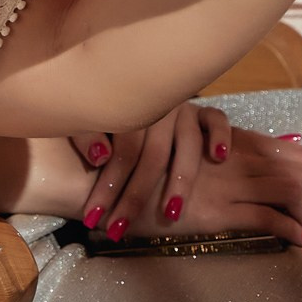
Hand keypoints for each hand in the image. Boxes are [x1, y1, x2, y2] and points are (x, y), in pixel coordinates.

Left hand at [70, 102, 229, 240]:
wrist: (124, 73)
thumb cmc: (99, 105)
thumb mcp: (80, 114)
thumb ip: (84, 133)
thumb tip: (100, 157)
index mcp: (125, 106)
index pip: (121, 152)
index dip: (107, 187)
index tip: (94, 218)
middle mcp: (156, 107)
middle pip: (152, 155)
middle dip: (135, 195)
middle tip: (123, 228)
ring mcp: (181, 108)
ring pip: (186, 144)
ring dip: (180, 180)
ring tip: (171, 212)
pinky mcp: (202, 110)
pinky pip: (216, 119)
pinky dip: (220, 135)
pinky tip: (218, 156)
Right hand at [131, 129, 301, 247]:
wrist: (105, 182)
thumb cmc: (136, 168)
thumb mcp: (177, 151)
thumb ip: (210, 149)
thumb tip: (241, 154)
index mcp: (226, 140)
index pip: (287, 149)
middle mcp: (231, 157)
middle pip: (298, 166)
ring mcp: (226, 183)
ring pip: (290, 189)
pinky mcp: (217, 211)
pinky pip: (269, 218)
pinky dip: (292, 230)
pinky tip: (300, 240)